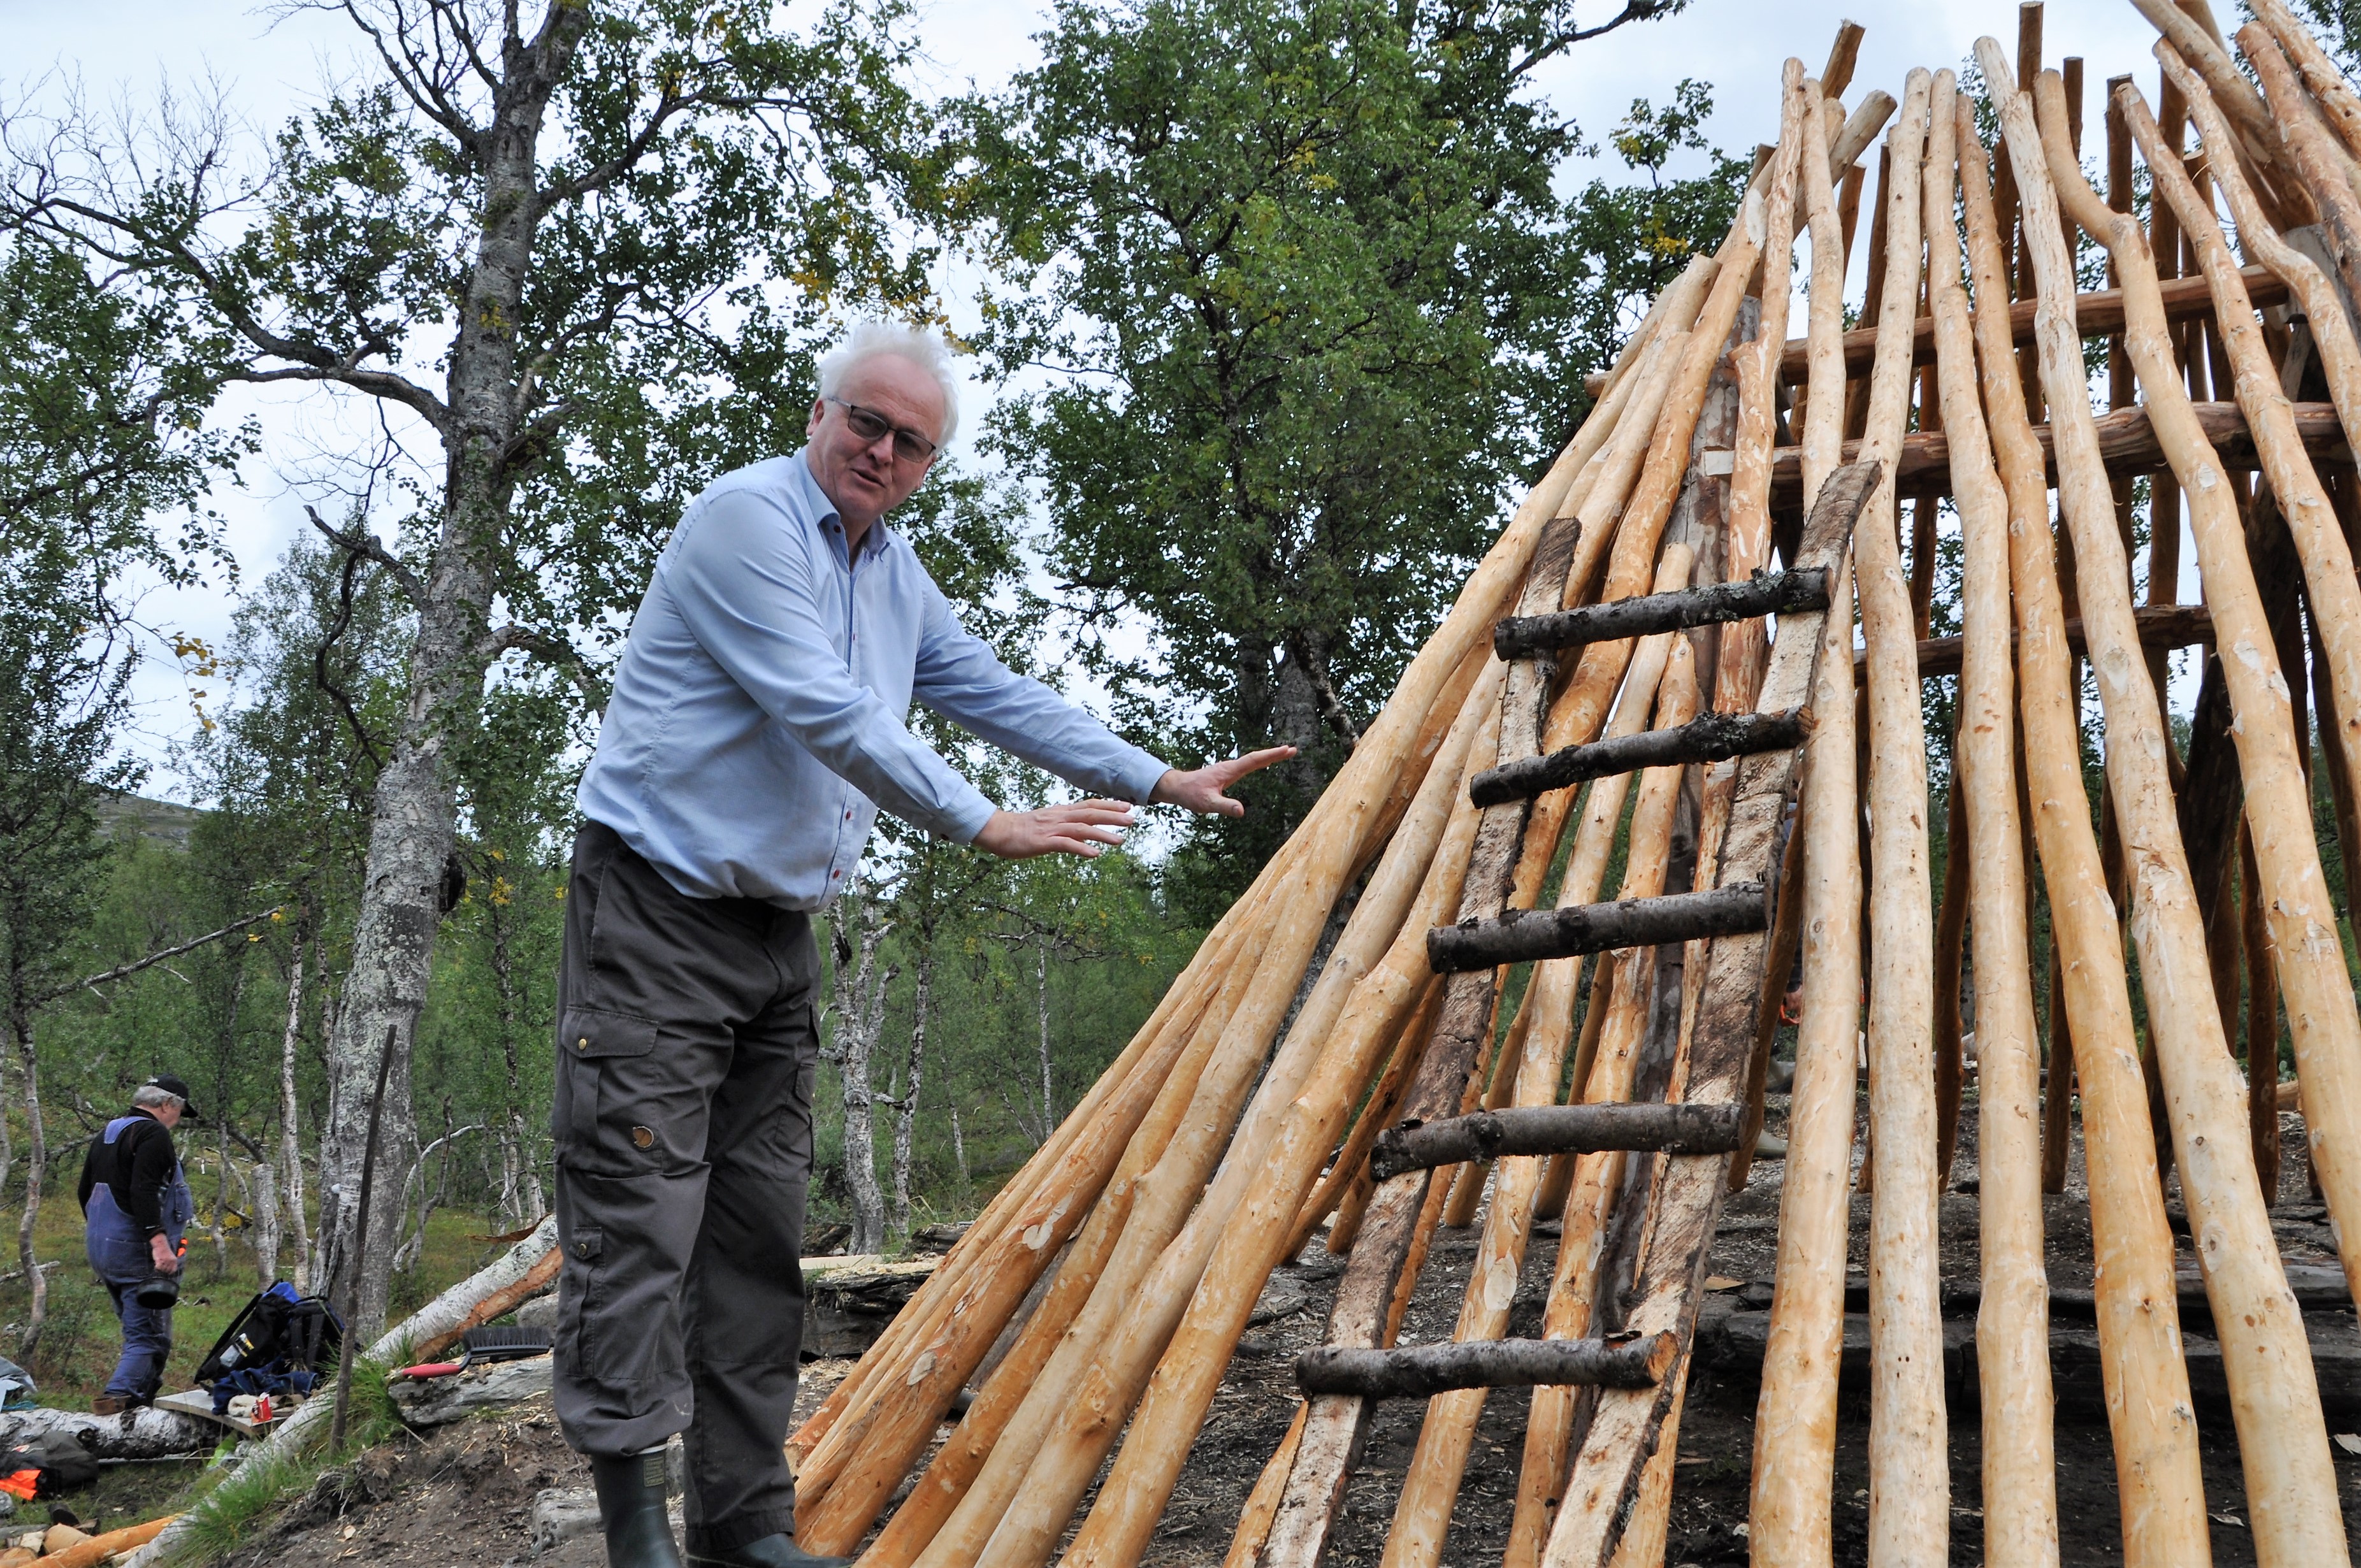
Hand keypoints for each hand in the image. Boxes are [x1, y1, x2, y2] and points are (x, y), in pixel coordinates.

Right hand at [149, 1234, 179, 1275]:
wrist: (161, 1244)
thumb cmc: (165, 1251)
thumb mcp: (171, 1257)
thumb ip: (171, 1263)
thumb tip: (169, 1271)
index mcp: (174, 1260)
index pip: (173, 1270)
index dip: (169, 1272)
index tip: (166, 1271)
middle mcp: (171, 1261)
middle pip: (167, 1271)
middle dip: (163, 1270)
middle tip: (160, 1267)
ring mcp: (165, 1261)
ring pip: (162, 1270)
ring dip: (159, 1269)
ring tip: (158, 1264)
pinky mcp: (160, 1260)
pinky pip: (158, 1267)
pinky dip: (156, 1267)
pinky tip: (156, 1264)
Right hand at [973, 798, 1136, 859]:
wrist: (998, 830)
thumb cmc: (1022, 829)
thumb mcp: (1047, 823)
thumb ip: (1066, 826)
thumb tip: (1084, 832)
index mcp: (1061, 812)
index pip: (1089, 805)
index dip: (1109, 805)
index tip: (1127, 806)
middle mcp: (1060, 817)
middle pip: (1090, 814)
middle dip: (1113, 816)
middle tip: (1132, 820)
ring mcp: (1052, 829)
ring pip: (1082, 829)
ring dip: (1102, 834)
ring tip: (1120, 840)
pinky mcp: (1043, 842)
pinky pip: (1066, 845)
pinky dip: (1081, 848)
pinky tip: (1095, 854)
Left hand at [1149, 746, 1297, 816]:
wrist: (1178, 787)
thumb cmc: (1191, 795)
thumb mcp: (1207, 804)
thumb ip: (1224, 806)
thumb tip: (1241, 811)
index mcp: (1230, 770)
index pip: (1254, 760)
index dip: (1271, 755)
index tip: (1286, 750)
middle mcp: (1231, 767)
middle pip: (1257, 757)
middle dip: (1275, 754)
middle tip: (1292, 750)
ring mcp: (1229, 769)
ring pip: (1253, 760)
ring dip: (1269, 756)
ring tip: (1284, 753)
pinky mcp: (1227, 773)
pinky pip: (1247, 765)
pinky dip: (1259, 762)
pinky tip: (1264, 764)